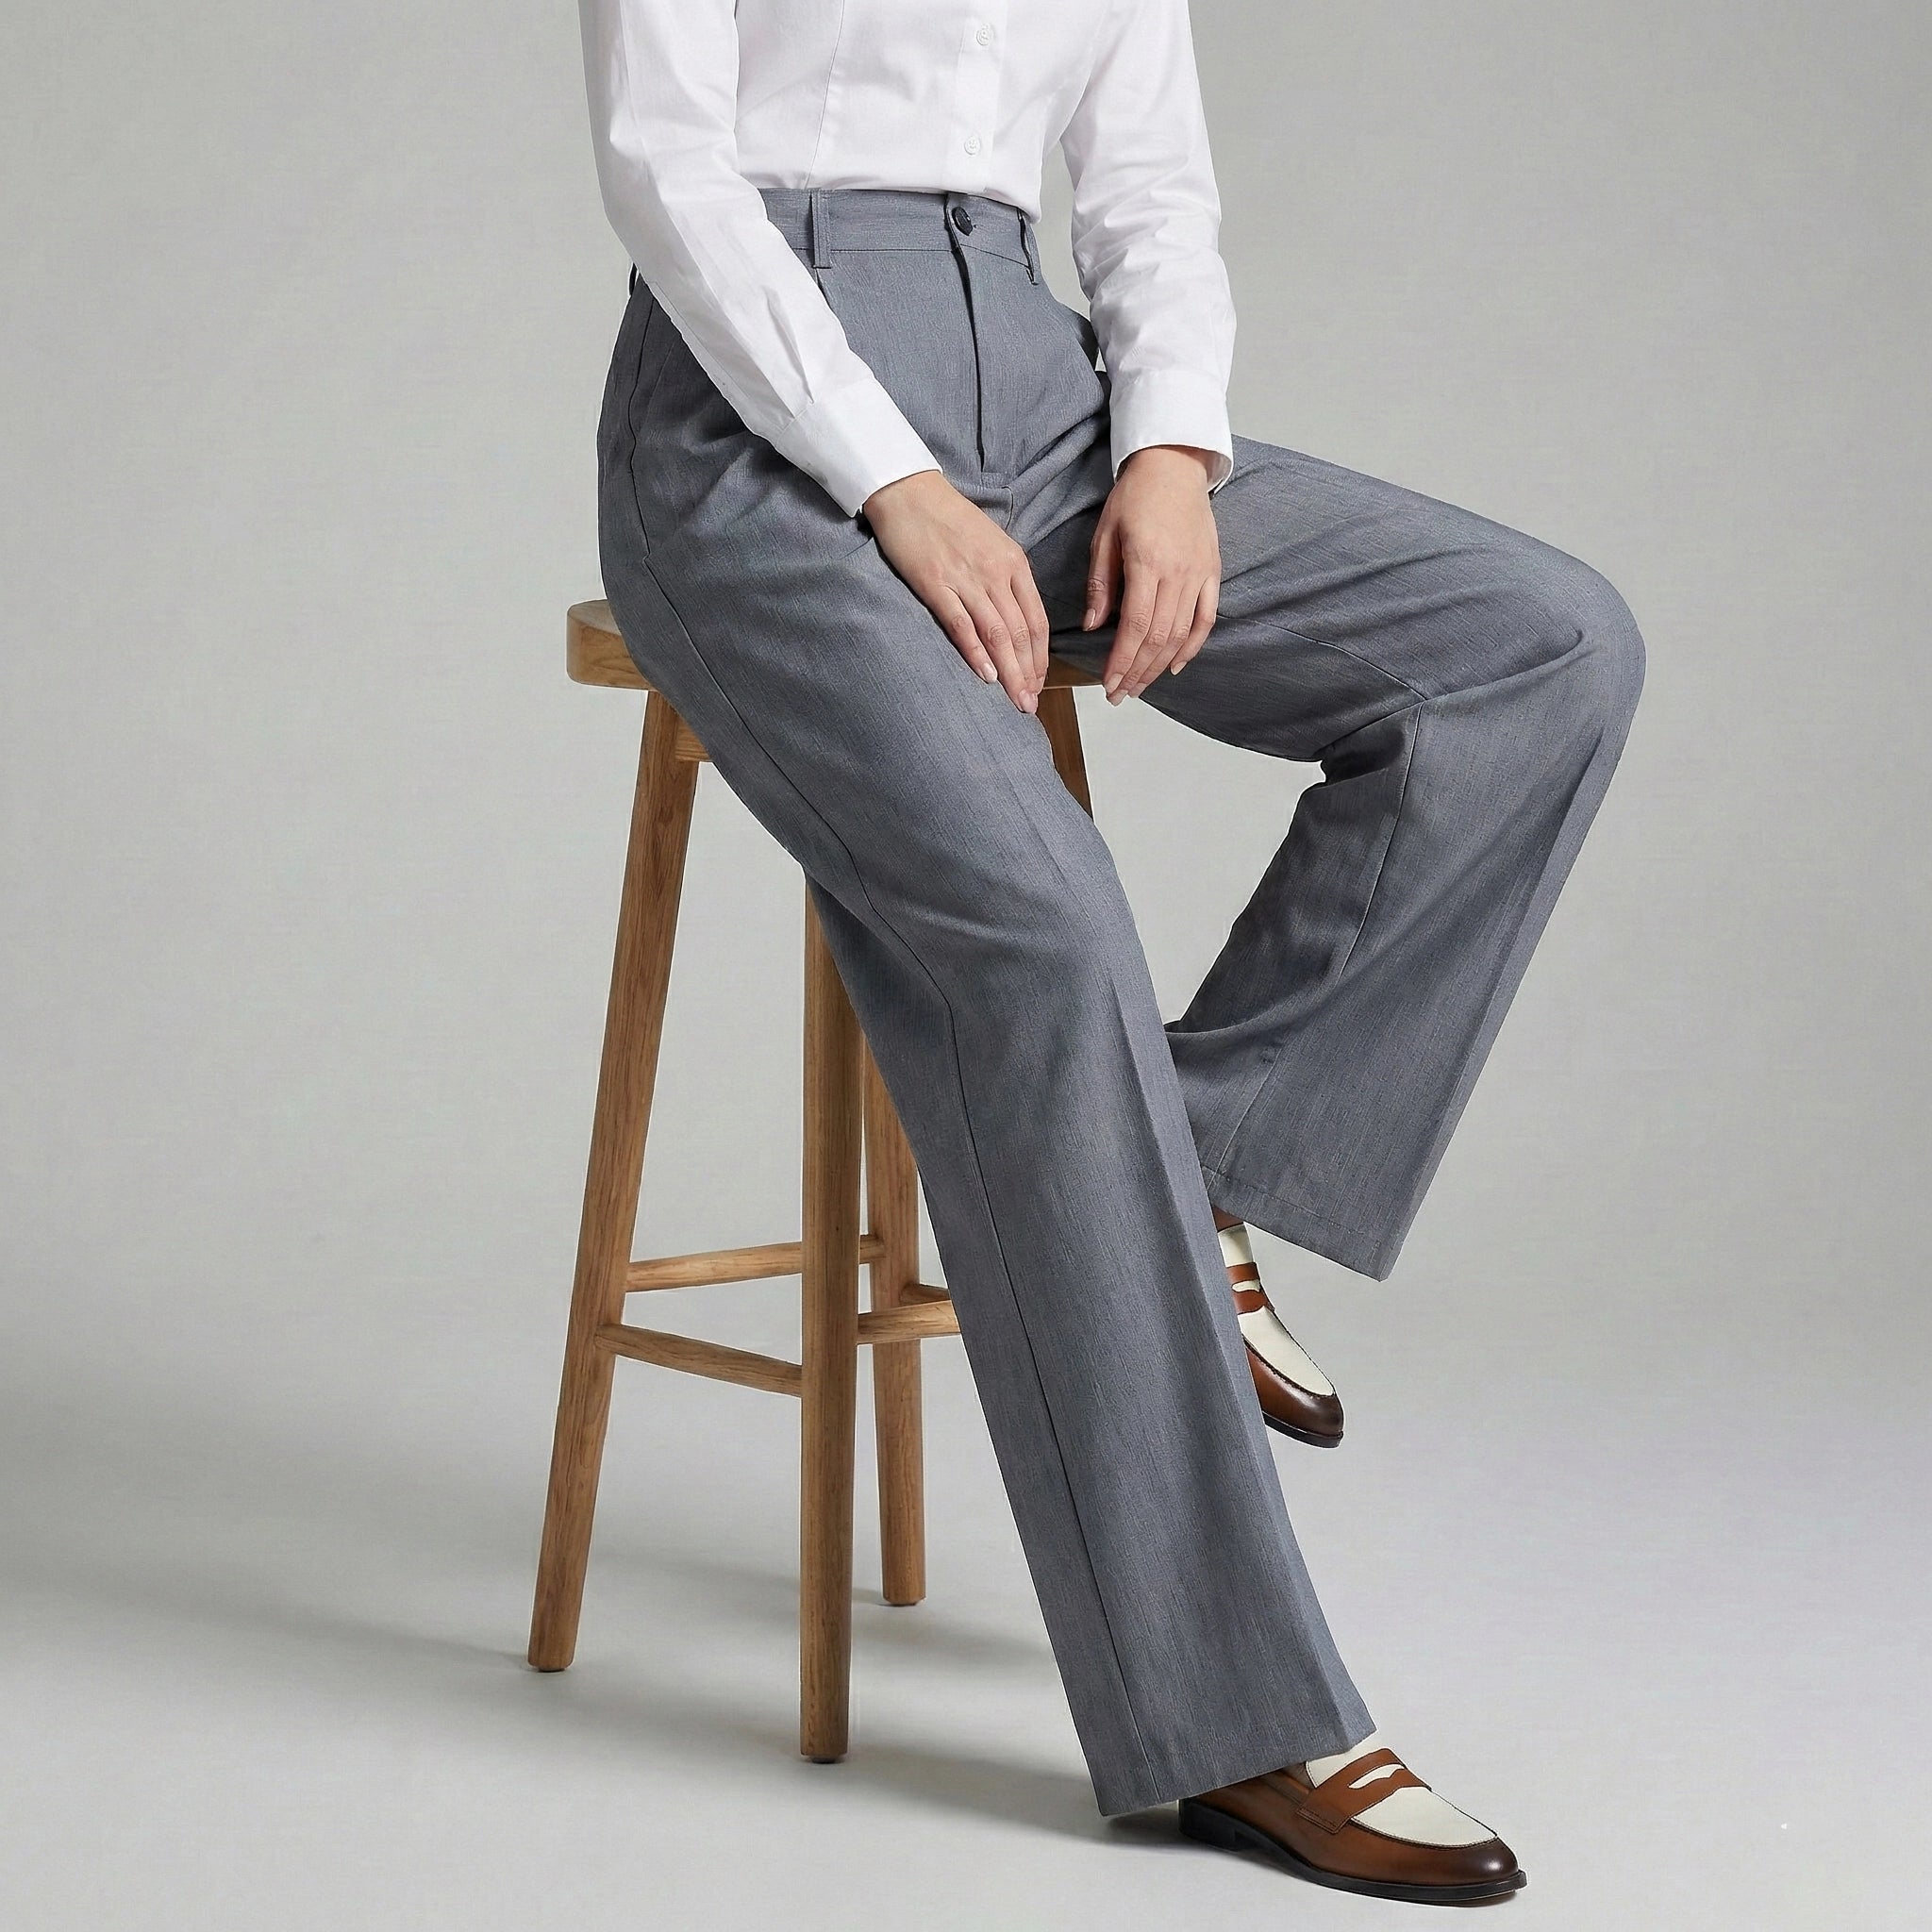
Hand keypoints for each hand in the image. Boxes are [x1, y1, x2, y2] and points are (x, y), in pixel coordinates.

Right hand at [862, 469, 1049, 713]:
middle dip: (1028, 673)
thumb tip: (1016, 618)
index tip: (1039, 682)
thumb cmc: (949, 518)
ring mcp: (966, 579)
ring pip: (997, 634)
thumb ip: (1007, 579)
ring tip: (1015, 699)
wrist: (910, 491)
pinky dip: (975, 652)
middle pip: (1021, 632)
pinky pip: (961, 624)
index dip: (1041, 657)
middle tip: (1030, 703)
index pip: (1036, 620)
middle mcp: (996, 573)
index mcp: (1014, 563)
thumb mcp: (992, 544)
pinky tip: (985, 676)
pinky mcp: (936, 584)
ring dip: (1008, 671)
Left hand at [1082, 445, 1221, 703]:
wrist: (1174, 465)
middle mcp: (1177, 574)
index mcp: (1147, 563)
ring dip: (1159, 666)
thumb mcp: (1105, 535)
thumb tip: (1094, 627)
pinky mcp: (1212, 572)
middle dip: (1138, 672)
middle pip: (1159, 638)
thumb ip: (1101, 584)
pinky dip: (1192, 646)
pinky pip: (1205, 618)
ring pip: (1182, 634)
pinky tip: (1175, 666)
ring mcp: (1199, 574)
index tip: (1108, 683)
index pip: (1136, 626)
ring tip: (1140, 686)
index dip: (1122, 661)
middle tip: (1119, 694)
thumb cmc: (1133, 497)